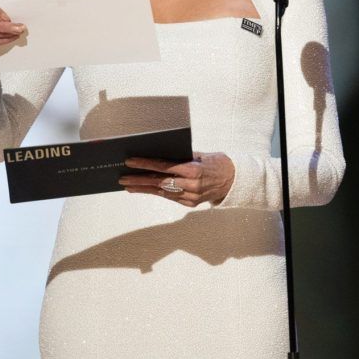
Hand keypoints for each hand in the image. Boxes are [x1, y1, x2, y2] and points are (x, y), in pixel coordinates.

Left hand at [120, 152, 234, 206]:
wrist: (235, 180)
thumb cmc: (219, 163)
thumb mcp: (201, 155)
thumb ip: (182, 156)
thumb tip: (161, 154)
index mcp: (193, 170)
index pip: (164, 167)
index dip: (146, 164)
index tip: (131, 162)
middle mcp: (191, 185)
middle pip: (159, 182)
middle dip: (139, 180)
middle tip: (123, 178)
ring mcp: (191, 196)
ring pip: (162, 192)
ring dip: (144, 189)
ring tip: (128, 186)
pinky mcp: (191, 203)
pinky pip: (171, 197)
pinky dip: (158, 192)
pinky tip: (146, 189)